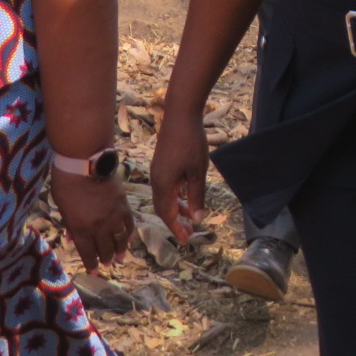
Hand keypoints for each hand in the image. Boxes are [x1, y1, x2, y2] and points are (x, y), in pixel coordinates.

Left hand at [48, 170, 134, 272]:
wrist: (85, 162)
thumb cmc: (66, 183)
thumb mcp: (62, 207)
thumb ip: (69, 224)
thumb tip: (72, 238)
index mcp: (81, 229)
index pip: (87, 253)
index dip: (91, 264)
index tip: (94, 273)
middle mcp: (99, 228)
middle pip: (105, 249)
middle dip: (105, 259)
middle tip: (107, 264)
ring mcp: (113, 217)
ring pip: (119, 240)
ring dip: (120, 250)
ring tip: (120, 257)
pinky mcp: (123, 206)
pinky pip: (129, 224)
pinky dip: (129, 233)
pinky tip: (129, 239)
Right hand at [148, 108, 210, 242]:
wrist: (180, 115)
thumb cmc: (191, 143)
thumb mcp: (198, 172)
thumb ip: (197, 196)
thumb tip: (198, 219)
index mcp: (164, 184)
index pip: (167, 214)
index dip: (177, 228)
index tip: (187, 240)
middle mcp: (157, 180)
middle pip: (164, 208)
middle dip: (176, 222)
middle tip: (189, 233)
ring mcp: (158, 172)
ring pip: (166, 197)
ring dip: (177, 208)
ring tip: (192, 216)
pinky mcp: (162, 164)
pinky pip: (167, 187)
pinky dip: (176, 196)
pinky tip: (187, 196)